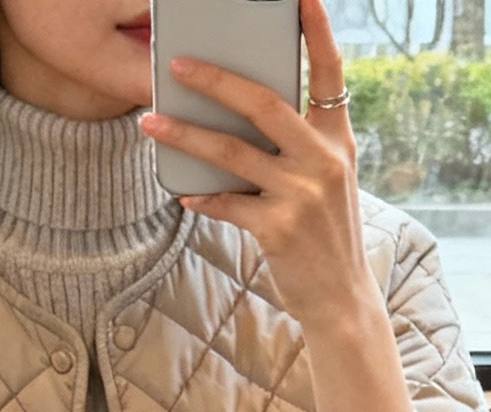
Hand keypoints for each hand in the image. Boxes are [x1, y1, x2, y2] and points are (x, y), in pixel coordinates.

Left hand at [140, 0, 419, 411]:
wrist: (341, 301)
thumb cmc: (325, 237)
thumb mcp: (327, 182)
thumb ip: (298, 145)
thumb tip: (241, 114)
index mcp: (337, 140)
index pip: (329, 73)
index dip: (316, 31)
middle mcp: (323, 160)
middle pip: (263, 102)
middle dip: (216, 78)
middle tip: (176, 64)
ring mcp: (301, 195)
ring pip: (231, 151)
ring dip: (185, 136)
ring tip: (150, 123)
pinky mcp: (277, 230)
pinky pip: (226, 203)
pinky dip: (201, 197)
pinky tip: (182, 193)